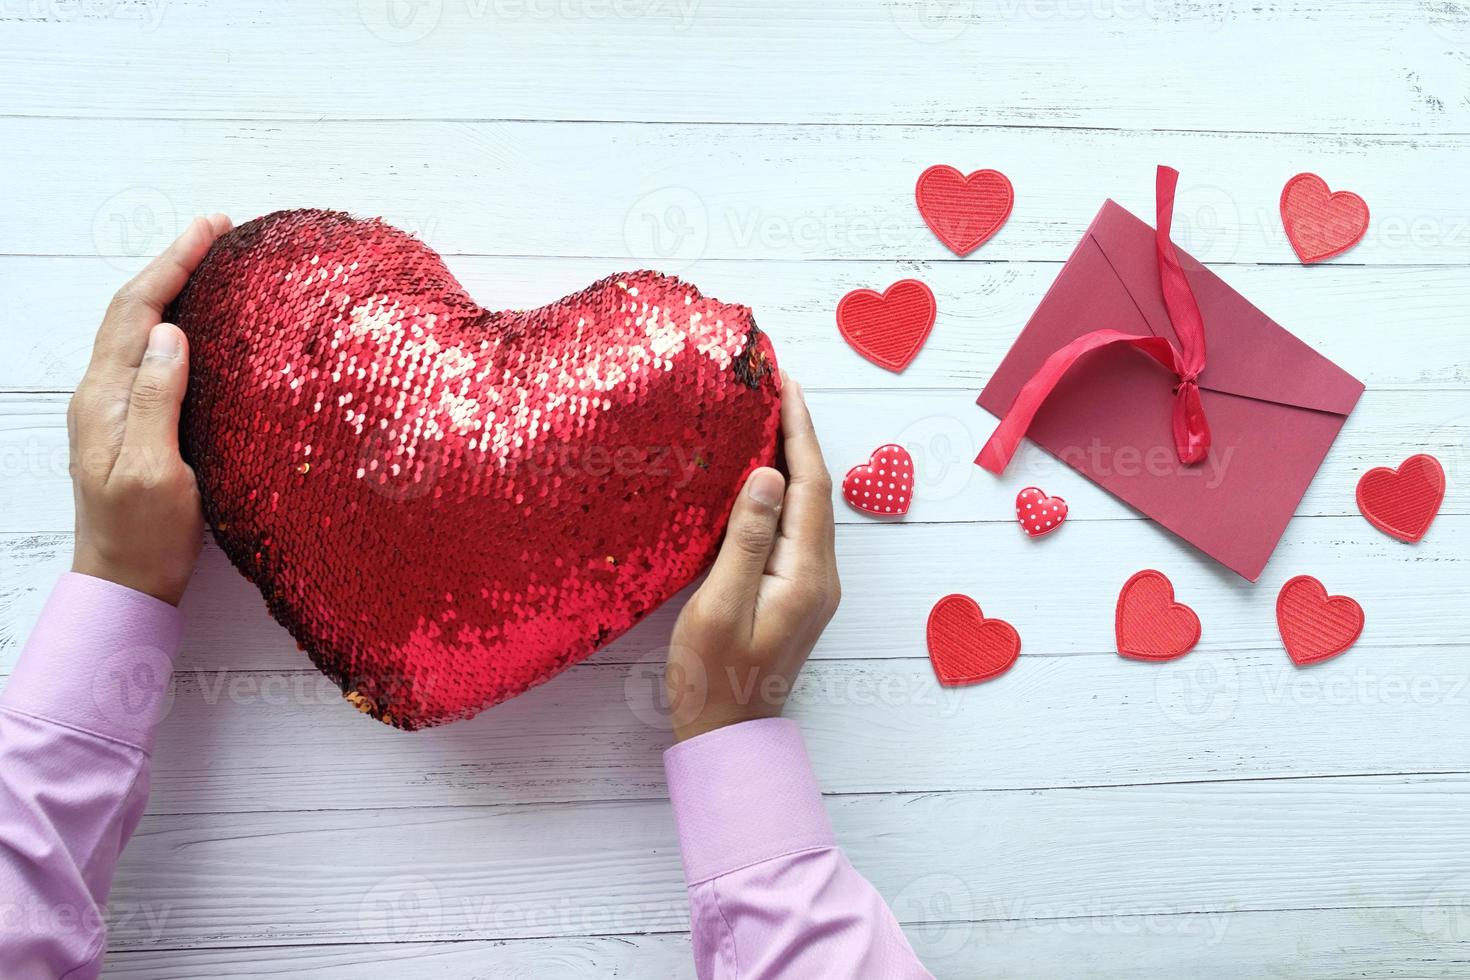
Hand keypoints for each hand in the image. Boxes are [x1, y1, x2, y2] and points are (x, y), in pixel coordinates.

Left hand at [68, 215, 230, 605]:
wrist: (125, 583)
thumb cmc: (142, 537)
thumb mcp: (154, 471)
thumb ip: (157, 400)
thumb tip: (172, 333)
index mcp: (104, 398)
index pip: (137, 311)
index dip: (173, 264)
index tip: (211, 229)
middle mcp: (103, 394)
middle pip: (134, 310)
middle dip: (174, 263)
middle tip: (218, 231)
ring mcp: (116, 408)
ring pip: (141, 330)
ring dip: (175, 289)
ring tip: (213, 263)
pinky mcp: (136, 424)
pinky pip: (153, 357)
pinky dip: (178, 325)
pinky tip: (204, 326)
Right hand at [666, 375, 840, 741]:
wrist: (729, 738)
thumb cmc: (713, 680)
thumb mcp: (719, 608)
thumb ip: (746, 541)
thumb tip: (768, 475)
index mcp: (806, 575)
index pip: (809, 484)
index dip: (798, 429)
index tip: (783, 382)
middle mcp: (821, 576)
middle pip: (816, 489)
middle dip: (798, 433)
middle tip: (774, 384)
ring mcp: (812, 586)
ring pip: (808, 506)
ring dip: (792, 459)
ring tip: (767, 415)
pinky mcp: (796, 593)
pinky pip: (795, 526)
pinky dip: (783, 490)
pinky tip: (761, 476)